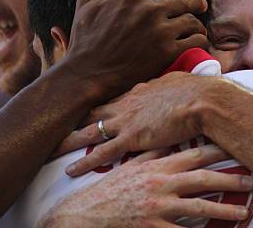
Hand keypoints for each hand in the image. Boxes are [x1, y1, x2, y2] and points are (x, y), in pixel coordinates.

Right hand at [38, 145, 252, 227]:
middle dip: (230, 178)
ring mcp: (158, 208)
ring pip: (199, 207)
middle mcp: (161, 184)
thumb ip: (152, 153)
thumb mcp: (130, 166)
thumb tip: (170, 141)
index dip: (216, 151)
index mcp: (157, 166)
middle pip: (202, 179)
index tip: (235, 148)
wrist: (83, 215)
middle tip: (251, 180)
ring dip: (224, 209)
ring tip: (244, 212)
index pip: (193, 156)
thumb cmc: (109, 190)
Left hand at [60, 72, 231, 176]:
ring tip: (50, 149)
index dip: (91, 105)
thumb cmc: (195, 90)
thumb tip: (168, 84)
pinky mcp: (132, 138)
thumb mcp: (175, 81)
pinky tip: (70, 171)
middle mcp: (125, 104)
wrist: (202, 99)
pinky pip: (102, 153)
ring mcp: (126, 120)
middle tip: (52, 124)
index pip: (107, 99)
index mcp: (136, 91)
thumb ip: (165, 85)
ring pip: (89, 132)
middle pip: (90, 112)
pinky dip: (85, 163)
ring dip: (68, 141)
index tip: (78, 109)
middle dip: (70, 120)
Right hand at [64, 0, 208, 99]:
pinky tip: (197, 40)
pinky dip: (200, 39)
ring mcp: (160, 32)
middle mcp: (149, 10)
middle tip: (200, 3)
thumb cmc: (85, 38)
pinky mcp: (167, 53)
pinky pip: (194, 40)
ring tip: (198, 24)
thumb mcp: (88, 0)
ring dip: (198, 21)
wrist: (88, 75)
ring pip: (191, 19)